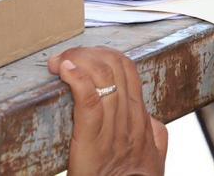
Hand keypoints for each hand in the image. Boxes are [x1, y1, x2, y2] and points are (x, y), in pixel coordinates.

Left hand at [48, 46, 167, 175]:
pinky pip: (88, 101)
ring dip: (77, 61)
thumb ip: (154, 135)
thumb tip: (150, 119)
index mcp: (141, 119)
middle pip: (113, 67)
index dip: (104, 54)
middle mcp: (130, 119)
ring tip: (60, 61)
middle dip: (88, 53)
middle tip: (66, 56)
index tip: (85, 56)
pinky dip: (77, 79)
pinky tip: (65, 69)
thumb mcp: (154, 159)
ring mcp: (112, 130)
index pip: (127, 69)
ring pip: (101, 79)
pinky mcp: (91, 142)